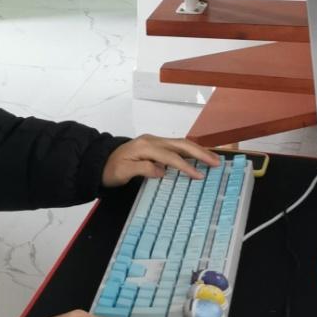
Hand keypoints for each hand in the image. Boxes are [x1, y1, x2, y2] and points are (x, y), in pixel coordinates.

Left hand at [102, 135, 221, 186]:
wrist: (100, 162)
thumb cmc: (111, 170)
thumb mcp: (123, 172)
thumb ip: (143, 169)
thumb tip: (162, 170)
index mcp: (145, 146)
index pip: (171, 157)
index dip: (186, 166)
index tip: (200, 176)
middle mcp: (152, 140)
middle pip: (181, 144)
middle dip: (200, 153)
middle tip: (216, 162)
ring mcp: (155, 141)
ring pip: (181, 144)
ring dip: (198, 151)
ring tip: (213, 159)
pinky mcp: (156, 145)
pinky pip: (177, 147)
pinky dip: (190, 152)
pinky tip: (199, 158)